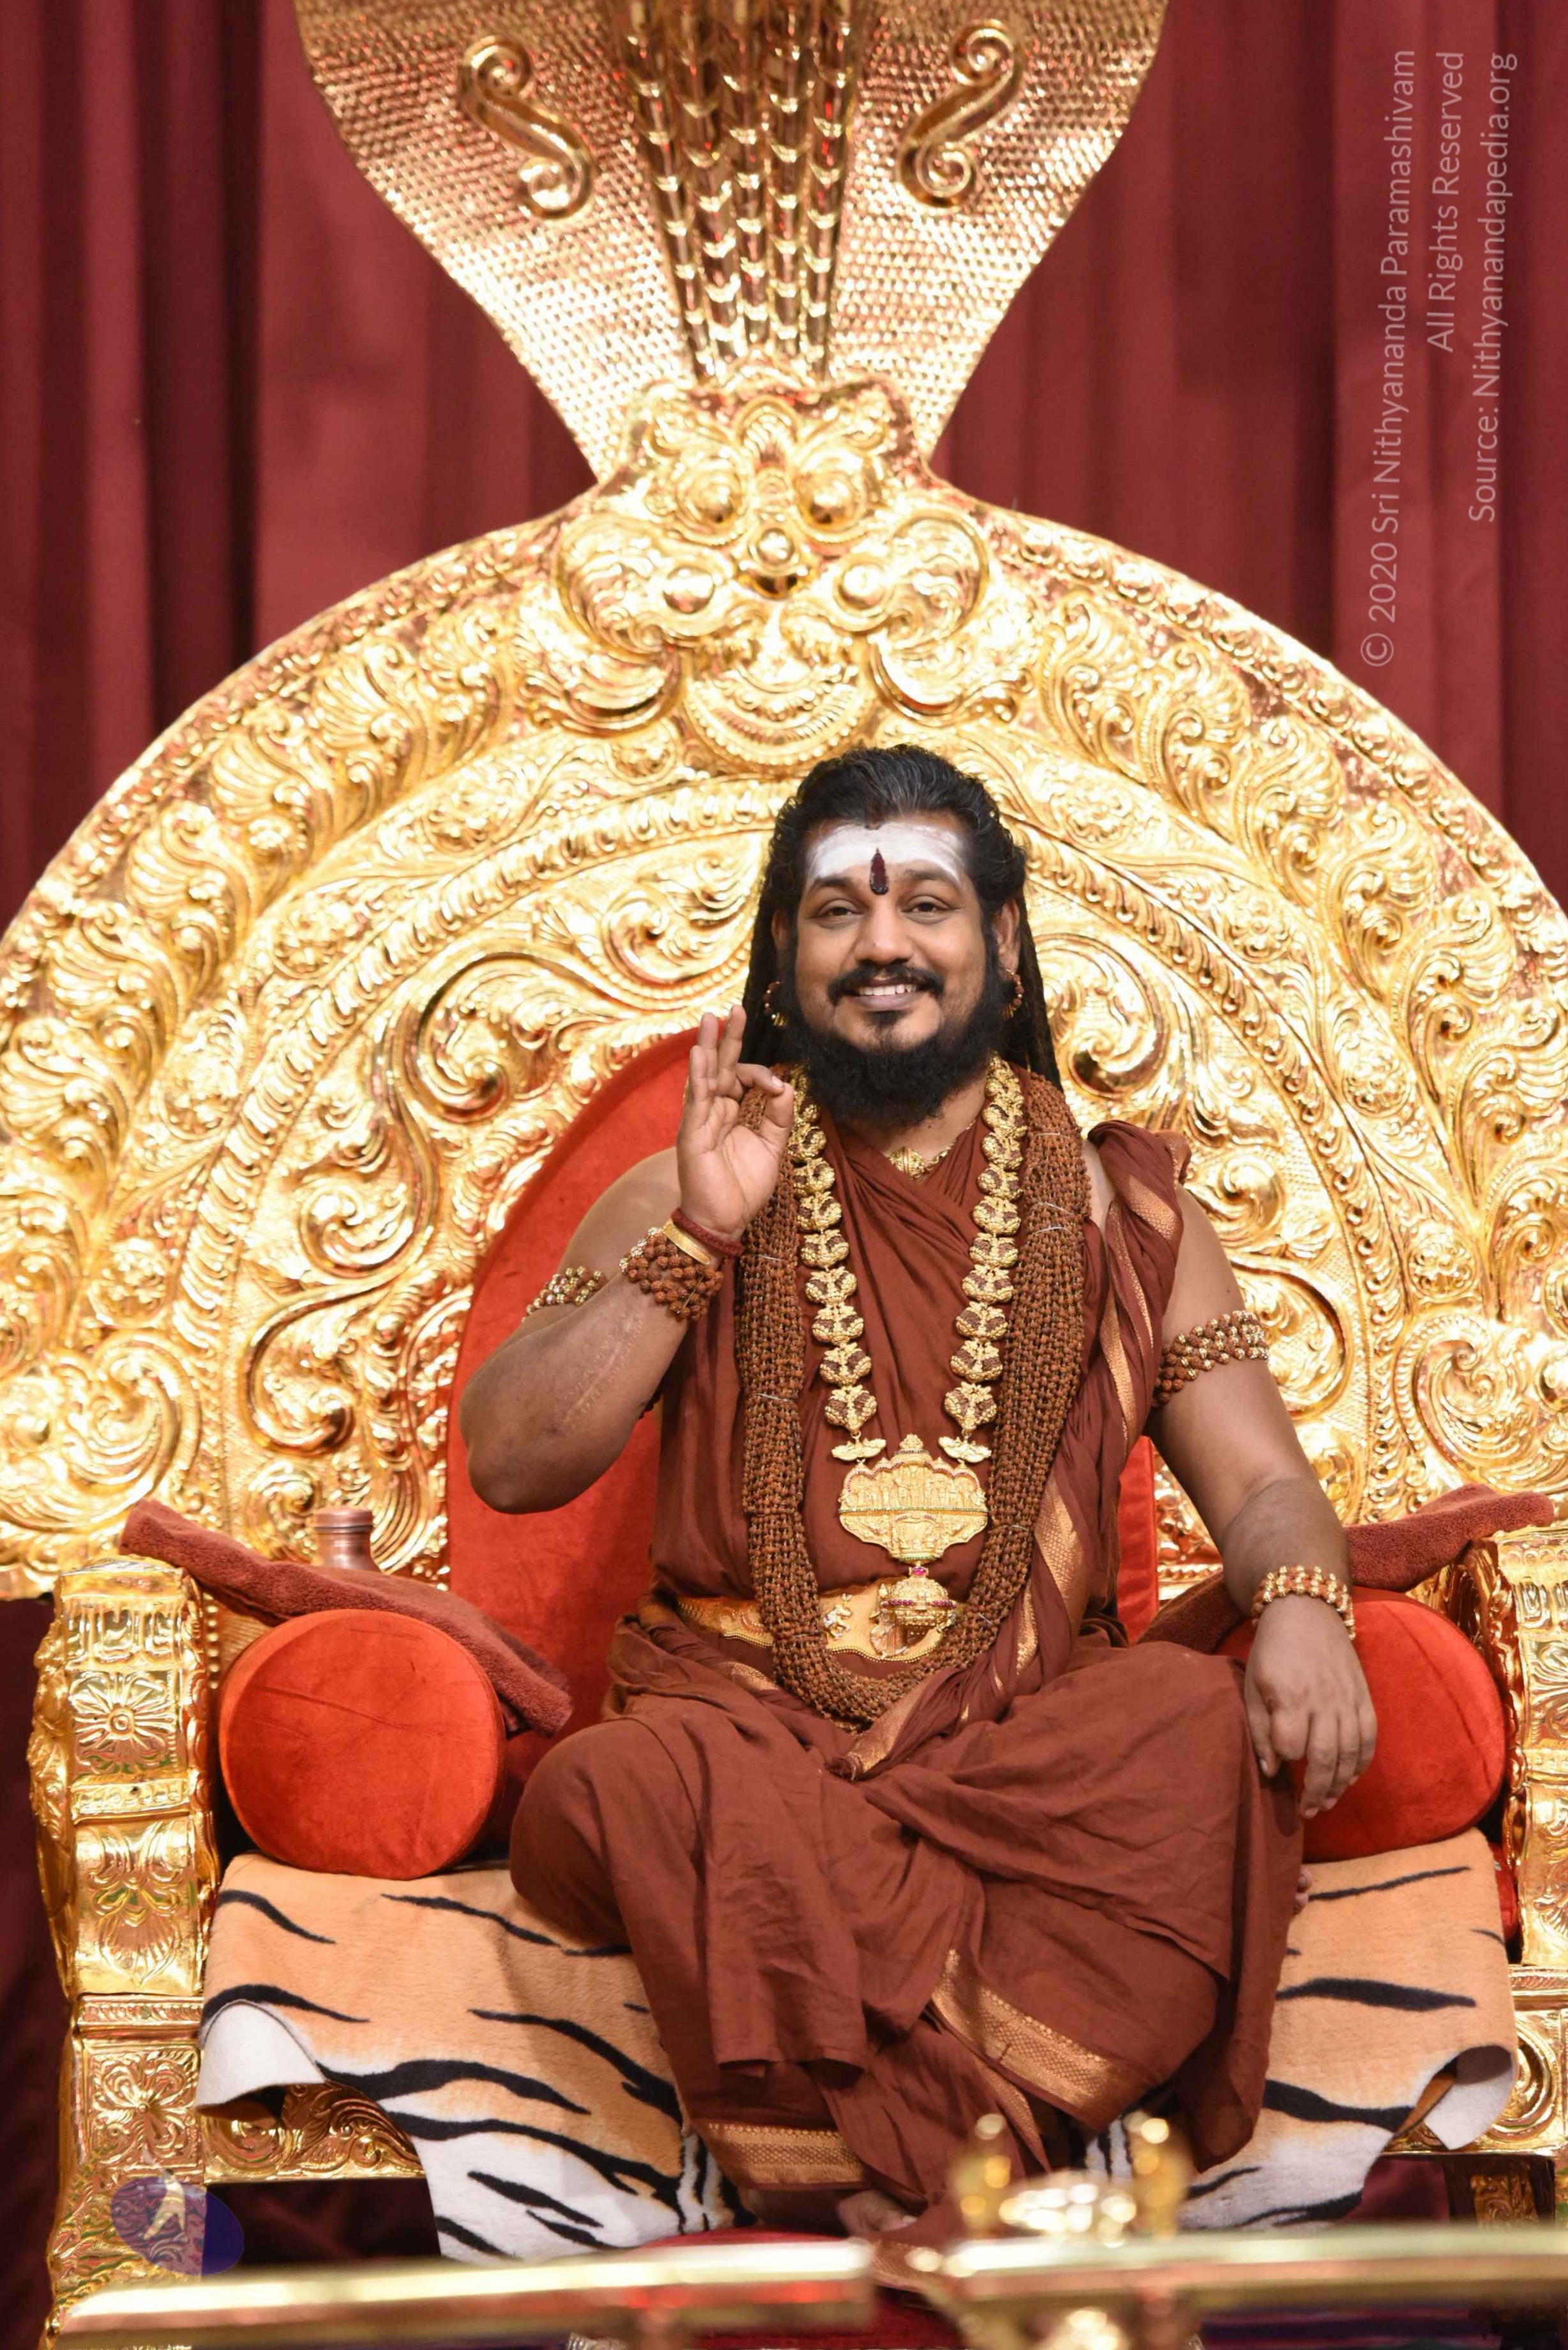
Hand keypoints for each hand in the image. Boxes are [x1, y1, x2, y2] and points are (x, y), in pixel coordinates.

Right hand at [676, 1007, 794, 1241]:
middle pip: (721, 1067)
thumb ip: (779, 1115)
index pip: (743, 1079)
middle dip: (728, 1038)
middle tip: (735, 1009)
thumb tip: (785, 1085)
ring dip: (708, 1046)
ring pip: (705, 1076)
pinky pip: (695, 1100)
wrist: (726, 1220)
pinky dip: (697, 1076)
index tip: (776, 1087)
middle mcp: (713, 1111)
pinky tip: (699, 1054)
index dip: (761, 1075)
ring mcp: (700, 1121)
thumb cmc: (744, 1188)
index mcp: (731, 1113)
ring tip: (711, 1018)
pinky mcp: (692, 1134)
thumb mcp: (772, 1147)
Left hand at [1244, 1596, 1376, 1817]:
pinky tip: (1350, 1778)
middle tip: (1308, 1812)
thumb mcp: (1252, 1684)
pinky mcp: (1364, 1698)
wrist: (1306, 1611)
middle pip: (1325, 1758)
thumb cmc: (1272, 1651)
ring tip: (1327, 1803)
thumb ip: (1259, 1728)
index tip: (1278, 1764)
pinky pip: (1369, 1739)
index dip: (1284, 1760)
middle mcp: (1323, 1700)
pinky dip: (1361, 1763)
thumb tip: (1271, 1770)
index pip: (1291, 1746)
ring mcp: (1348, 1700)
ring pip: (1350, 1754)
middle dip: (1316, 1791)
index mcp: (1291, 1695)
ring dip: (1340, 1785)